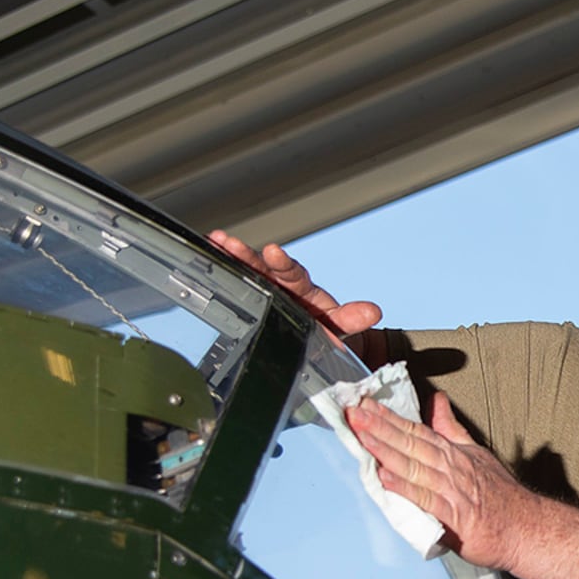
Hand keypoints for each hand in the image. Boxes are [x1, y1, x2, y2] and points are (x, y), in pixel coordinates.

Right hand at [208, 229, 382, 336]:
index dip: (282, 263)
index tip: (272, 252)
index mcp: (302, 288)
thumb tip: (372, 312)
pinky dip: (222, 265)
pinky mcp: (251, 296)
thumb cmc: (325, 328)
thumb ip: (350, 318)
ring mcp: (264, 288)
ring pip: (246, 269)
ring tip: (214, 241)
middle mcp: (281, 283)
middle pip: (263, 266)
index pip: (292, 272)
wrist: (315, 337)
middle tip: (230, 243)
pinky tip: (206, 250)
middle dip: (247, 255)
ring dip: (230, 255)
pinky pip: (236, 280)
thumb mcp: (338, 326)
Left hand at [346, 392, 529, 572]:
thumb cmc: (501, 496)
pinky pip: (424, 498)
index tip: (365, 405)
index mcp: (452, 453)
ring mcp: (451, 490)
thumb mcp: (476, 452)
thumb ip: (451, 429)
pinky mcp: (453, 516)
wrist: (526, 528)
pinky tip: (384, 478)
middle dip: (379, 426)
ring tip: (361, 436)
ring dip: (384, 449)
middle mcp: (450, 467)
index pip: (415, 430)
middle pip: (409, 442)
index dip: (388, 417)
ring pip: (412, 464)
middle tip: (354, 412)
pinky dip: (403, 487)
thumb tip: (437, 402)